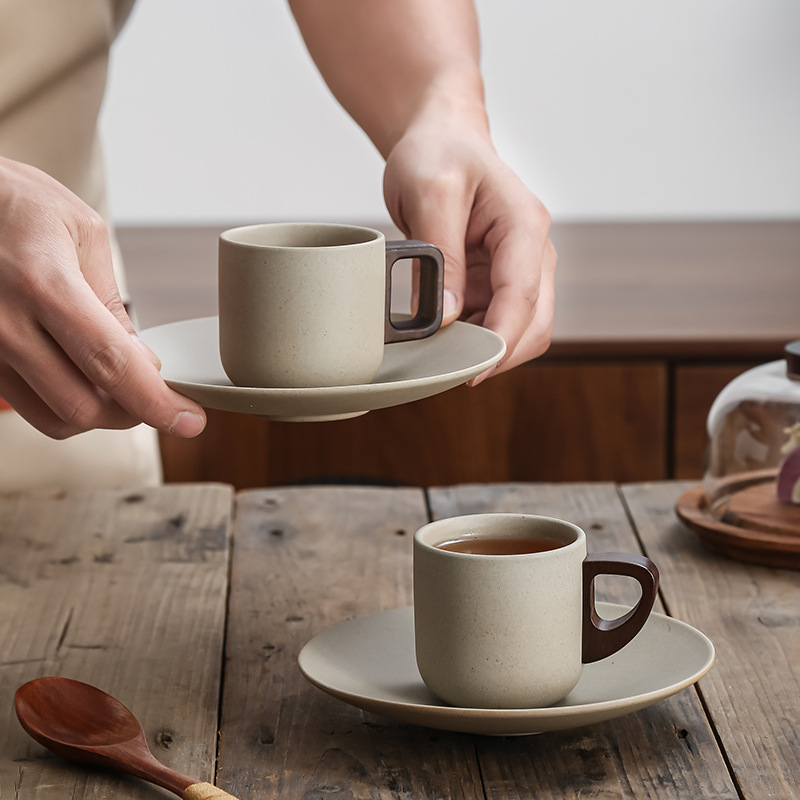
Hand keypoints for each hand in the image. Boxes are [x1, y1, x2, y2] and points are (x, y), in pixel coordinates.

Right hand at [0, 157, 205, 437]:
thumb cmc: (16, 203)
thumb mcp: (81, 232)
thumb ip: (112, 301)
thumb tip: (141, 361)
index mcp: (43, 284)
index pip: (110, 364)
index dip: (156, 402)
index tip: (189, 421)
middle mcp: (4, 323)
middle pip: (83, 405)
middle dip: (134, 414)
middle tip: (158, 399)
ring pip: (53, 417)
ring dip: (99, 413)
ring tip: (118, 384)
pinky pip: (27, 404)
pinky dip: (64, 403)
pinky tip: (81, 376)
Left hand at [383, 108, 555, 383]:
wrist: (440, 139)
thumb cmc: (438, 154)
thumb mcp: (432, 193)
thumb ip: (442, 255)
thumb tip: (449, 316)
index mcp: (524, 225)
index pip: (523, 297)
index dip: (501, 341)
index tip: (471, 372)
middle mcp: (532, 251)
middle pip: (536, 324)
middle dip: (499, 355)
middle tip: (450, 371)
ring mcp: (518, 268)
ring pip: (520, 329)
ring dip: (485, 349)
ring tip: (439, 353)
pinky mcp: (499, 279)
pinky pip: (496, 321)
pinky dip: (474, 337)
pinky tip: (442, 338)